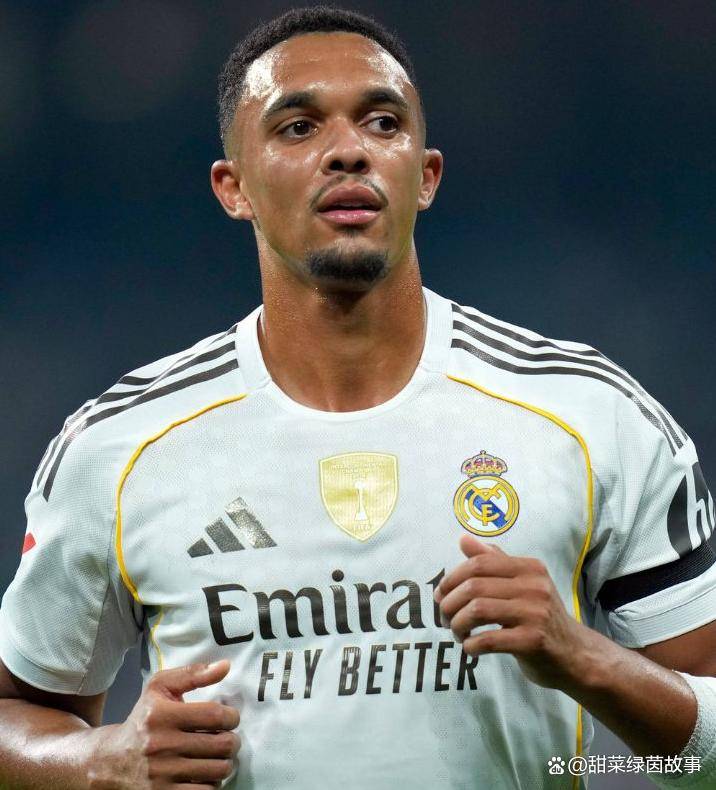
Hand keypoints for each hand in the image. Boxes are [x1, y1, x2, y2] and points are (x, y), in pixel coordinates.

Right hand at [90, 660, 239, 788]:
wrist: (109, 762)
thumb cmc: (143, 720)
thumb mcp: (160, 688)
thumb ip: (193, 674)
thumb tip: (226, 666)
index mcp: (162, 715)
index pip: (215, 715)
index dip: (232, 717)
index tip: (229, 719)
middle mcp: (162, 745)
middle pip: (222, 745)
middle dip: (232, 741)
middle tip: (226, 739)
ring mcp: (162, 775)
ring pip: (218, 770)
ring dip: (224, 763)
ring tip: (216, 756)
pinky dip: (212, 783)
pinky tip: (204, 774)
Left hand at [435, 534, 590, 689]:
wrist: (574, 655)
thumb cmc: (540, 617)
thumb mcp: (521, 584)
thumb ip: (493, 562)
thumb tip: (463, 539)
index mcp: (529, 568)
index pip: (479, 563)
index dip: (452, 578)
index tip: (441, 594)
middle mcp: (534, 586)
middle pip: (474, 587)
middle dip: (449, 603)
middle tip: (444, 618)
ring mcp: (536, 613)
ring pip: (477, 610)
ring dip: (458, 624)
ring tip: (458, 633)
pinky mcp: (534, 641)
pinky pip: (488, 640)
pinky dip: (471, 645)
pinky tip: (470, 648)